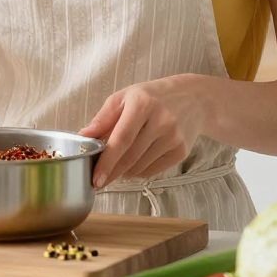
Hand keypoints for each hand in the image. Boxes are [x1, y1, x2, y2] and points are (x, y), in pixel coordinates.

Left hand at [79, 75, 214, 187]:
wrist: (193, 99)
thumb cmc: (151, 97)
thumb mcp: (124, 97)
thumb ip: (103, 118)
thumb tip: (82, 136)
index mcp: (142, 104)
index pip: (121, 139)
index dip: (107, 161)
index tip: (96, 178)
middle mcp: (161, 121)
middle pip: (130, 157)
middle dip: (111, 172)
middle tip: (98, 180)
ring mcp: (174, 138)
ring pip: (140, 167)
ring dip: (124, 172)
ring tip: (117, 165)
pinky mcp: (182, 151)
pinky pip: (153, 170)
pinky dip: (138, 171)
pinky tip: (134, 162)